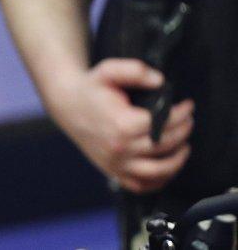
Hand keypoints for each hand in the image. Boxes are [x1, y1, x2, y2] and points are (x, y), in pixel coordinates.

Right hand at [48, 58, 193, 193]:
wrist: (67, 105)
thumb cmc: (91, 88)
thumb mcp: (109, 70)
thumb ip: (135, 71)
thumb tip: (160, 81)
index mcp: (121, 124)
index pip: (164, 123)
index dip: (181, 114)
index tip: (187, 106)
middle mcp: (120, 148)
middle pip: (165, 144)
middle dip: (183, 131)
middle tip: (188, 120)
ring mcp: (116, 163)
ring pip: (159, 170)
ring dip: (178, 159)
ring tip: (184, 146)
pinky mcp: (112, 171)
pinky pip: (142, 185)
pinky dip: (159, 181)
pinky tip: (167, 167)